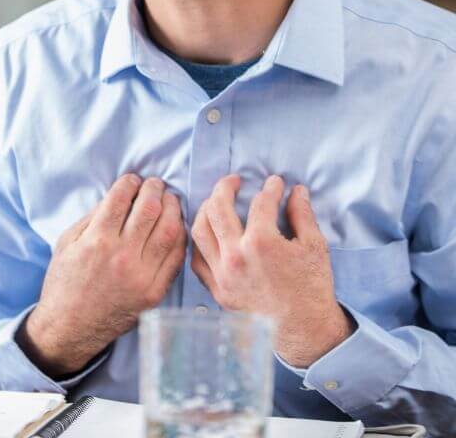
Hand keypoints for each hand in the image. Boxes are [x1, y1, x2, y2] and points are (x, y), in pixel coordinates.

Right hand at [17, 174, 185, 376]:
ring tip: (169, 201)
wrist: (71, 327)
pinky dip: (178, 237)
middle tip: (155, 184)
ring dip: (172, 209)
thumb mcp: (66, 243)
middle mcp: (122, 257)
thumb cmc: (65, 282)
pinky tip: (174, 227)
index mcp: (96, 242)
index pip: (121, 199)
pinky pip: (175, 257)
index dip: (130, 182)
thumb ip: (91, 218)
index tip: (132, 179)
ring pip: (170, 231)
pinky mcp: (154, 292)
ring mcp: (142, 276)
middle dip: (154, 189)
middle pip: (150, 209)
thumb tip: (118, 196)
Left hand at [190, 174, 354, 367]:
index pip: (260, 203)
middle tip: (234, 181)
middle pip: (216, 208)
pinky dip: (199, 242)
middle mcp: (235, 256)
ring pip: (198, 231)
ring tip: (216, 202)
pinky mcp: (216, 290)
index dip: (270, 189)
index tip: (275, 183)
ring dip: (205, 210)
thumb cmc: (312, 288)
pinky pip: (196, 259)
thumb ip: (302, 214)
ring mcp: (222, 274)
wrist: (304, 330)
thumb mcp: (315, 246)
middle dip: (225, 187)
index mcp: (261, 243)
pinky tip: (208, 233)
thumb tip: (296, 191)